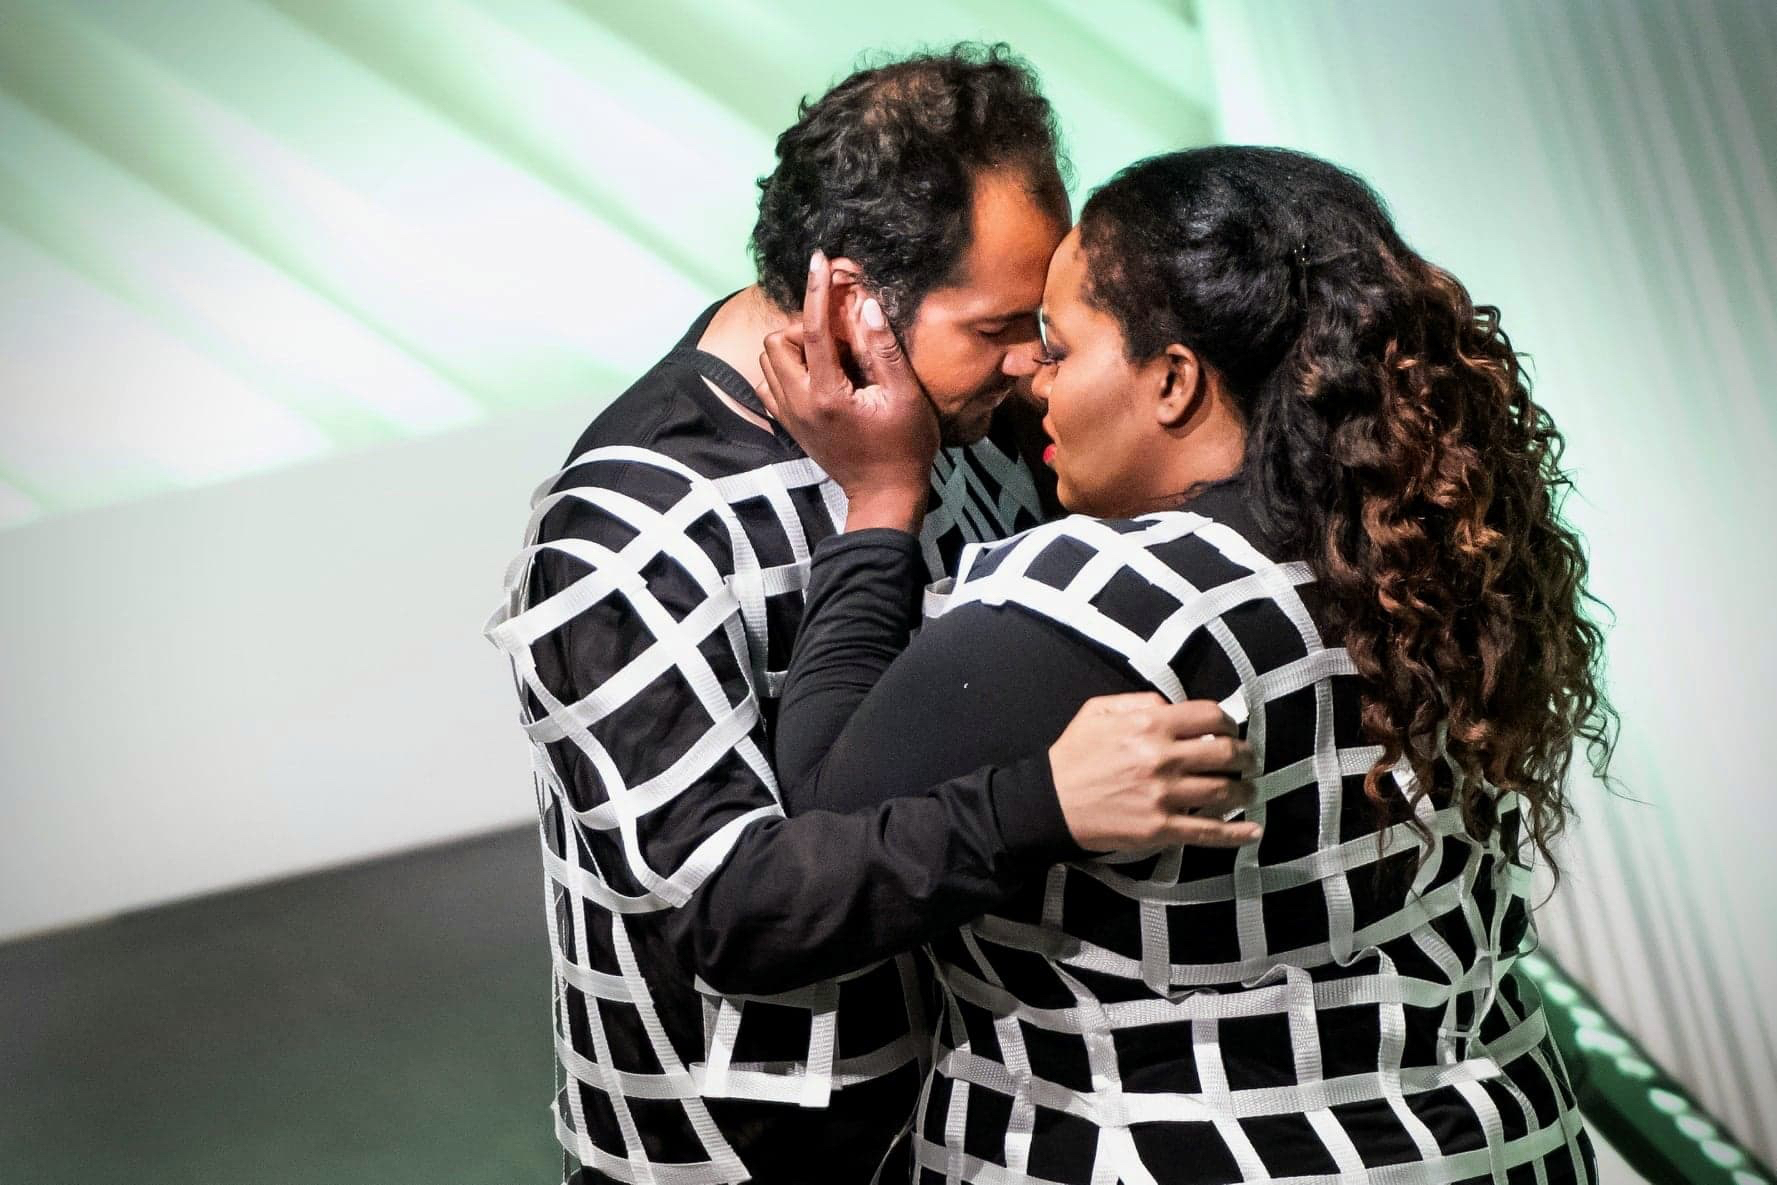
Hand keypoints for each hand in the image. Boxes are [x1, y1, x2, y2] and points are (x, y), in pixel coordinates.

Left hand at [759, 251, 939, 531]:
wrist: (885, 494)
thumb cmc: (904, 446)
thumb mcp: (905, 395)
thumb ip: (883, 348)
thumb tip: (865, 304)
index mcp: (828, 393)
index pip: (812, 329)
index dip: (816, 290)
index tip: (818, 260)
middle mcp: (799, 403)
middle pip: (777, 341)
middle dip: (803, 326)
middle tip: (838, 336)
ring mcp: (790, 416)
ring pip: (769, 361)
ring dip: (793, 347)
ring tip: (828, 355)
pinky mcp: (789, 425)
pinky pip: (769, 384)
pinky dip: (785, 370)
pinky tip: (814, 373)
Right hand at [1048, 693, 1260, 850]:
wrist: (1048, 803)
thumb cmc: (1072, 755)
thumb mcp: (1098, 711)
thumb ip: (1138, 701)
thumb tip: (1173, 707)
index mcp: (1149, 724)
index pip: (1209, 716)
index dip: (1228, 722)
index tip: (1230, 731)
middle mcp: (1162, 758)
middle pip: (1225, 754)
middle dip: (1244, 756)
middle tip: (1247, 761)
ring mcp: (1164, 796)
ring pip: (1223, 792)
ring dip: (1244, 790)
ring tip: (1248, 790)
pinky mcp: (1160, 828)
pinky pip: (1207, 832)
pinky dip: (1236, 833)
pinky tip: (1253, 831)